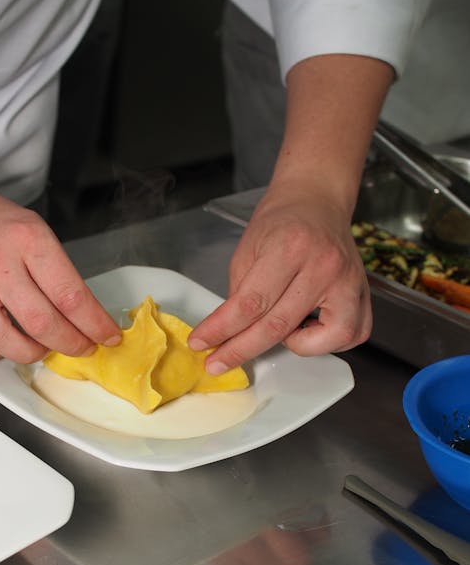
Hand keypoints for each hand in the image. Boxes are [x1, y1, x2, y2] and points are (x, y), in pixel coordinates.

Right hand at [0, 190, 120, 363]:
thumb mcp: (38, 233)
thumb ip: (61, 274)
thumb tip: (87, 318)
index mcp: (26, 240)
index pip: (70, 295)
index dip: (95, 324)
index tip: (107, 336)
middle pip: (41, 322)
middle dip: (70, 343)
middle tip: (81, 346)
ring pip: (2, 339)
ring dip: (31, 353)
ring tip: (42, 347)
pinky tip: (4, 346)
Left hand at [189, 180, 371, 372]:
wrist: (317, 201)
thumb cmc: (281, 223)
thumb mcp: (247, 250)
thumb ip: (239, 293)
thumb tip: (227, 334)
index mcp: (290, 248)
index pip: (250, 303)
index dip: (222, 329)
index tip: (201, 343)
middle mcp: (324, 266)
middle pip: (278, 326)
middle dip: (241, 350)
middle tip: (217, 363)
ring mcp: (349, 282)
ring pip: (322, 340)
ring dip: (294, 346)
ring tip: (281, 329)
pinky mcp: (363, 294)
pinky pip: (349, 336)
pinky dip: (326, 343)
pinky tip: (309, 328)